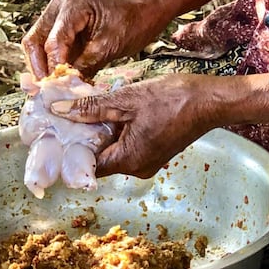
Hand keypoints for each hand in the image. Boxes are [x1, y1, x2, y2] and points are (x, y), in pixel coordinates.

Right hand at [21, 0, 161, 78]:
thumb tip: (67, 85)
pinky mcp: (62, 31)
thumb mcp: (109, 46)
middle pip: (34, 41)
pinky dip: (51, 68)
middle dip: (39, 69)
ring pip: (37, 47)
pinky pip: (48, 51)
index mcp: (73, 5)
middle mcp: (59, 8)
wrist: (142, 13)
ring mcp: (58, 19)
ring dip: (42, 69)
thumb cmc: (132, 22)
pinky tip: (58, 83)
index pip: (54, 41)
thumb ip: (86, 64)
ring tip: (50, 90)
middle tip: (46, 91)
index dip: (54, 67)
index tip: (57, 87)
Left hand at [50, 74, 219, 178]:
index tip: (61, 134)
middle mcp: (137, 169)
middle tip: (74, 117)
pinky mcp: (154, 155)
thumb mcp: (125, 100)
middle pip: (100, 161)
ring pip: (114, 154)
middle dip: (87, 140)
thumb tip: (59, 110)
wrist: (209, 102)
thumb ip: (90, 108)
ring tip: (93, 113)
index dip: (72, 151)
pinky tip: (115, 117)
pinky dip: (118, 136)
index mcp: (129, 160)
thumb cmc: (172, 99)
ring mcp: (147, 164)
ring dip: (103, 136)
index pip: (88, 166)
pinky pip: (128, 150)